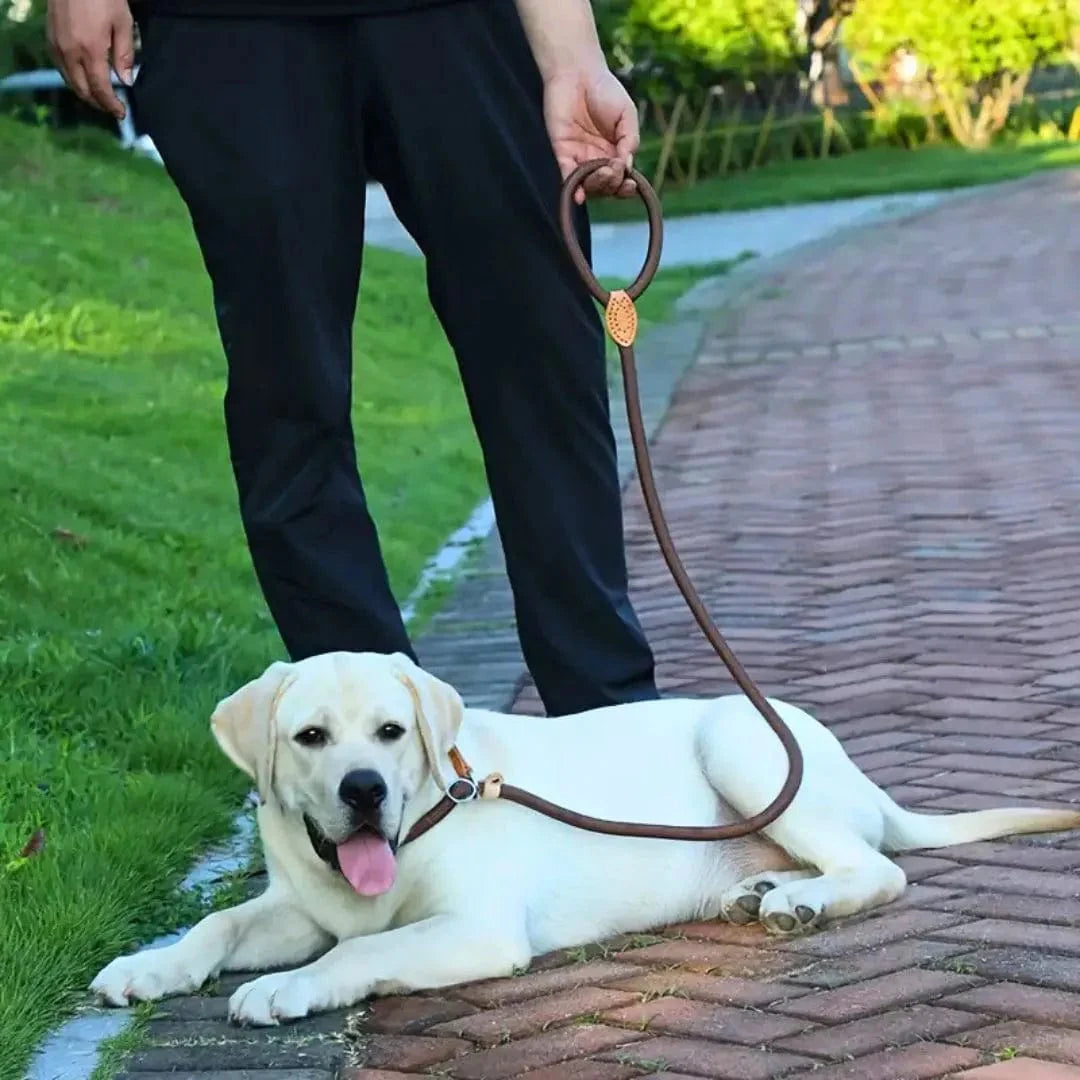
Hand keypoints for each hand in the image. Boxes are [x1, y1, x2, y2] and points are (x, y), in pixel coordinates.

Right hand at [47, 0, 133, 119]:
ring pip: (69, 80)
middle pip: (82, 89)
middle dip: (98, 103)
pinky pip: (60, 67)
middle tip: (111, 107)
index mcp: (91, 51)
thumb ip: (124, 54)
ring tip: (99, 97)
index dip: (111, 105)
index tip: (121, 113)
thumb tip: (126, 81)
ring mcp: (57, 45)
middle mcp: (70, 52)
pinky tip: (83, 78)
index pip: (100, 89)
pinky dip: (72, 78)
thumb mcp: (122, 22)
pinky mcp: (49, 37)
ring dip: (84, 92)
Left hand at [544, 66, 639, 203]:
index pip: (621, 179)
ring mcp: (579, 157)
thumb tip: (627, 167)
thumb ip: (629, 140)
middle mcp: (597, 159)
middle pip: (606, 186)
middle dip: (612, 183)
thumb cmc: (605, 90)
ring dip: (598, 185)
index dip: (625, 187)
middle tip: (614, 167)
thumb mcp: (627, 115)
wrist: (577, 72)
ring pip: (589, 185)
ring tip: (604, 171)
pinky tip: (580, 196)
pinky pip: (567, 176)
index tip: (630, 184)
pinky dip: (573, 188)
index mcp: (615, 152)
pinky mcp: (562, 152)